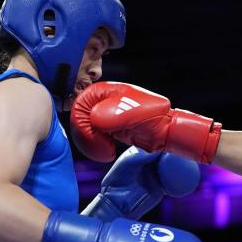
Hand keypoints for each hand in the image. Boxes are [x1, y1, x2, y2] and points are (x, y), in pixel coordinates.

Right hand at [70, 81, 220, 163]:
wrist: (163, 130)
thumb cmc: (155, 117)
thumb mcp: (137, 114)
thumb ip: (117, 114)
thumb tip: (95, 118)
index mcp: (105, 90)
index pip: (80, 105)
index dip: (85, 124)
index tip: (99, 136)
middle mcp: (100, 100)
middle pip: (77, 119)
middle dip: (88, 138)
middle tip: (104, 149)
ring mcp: (101, 114)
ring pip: (81, 131)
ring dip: (91, 144)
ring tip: (107, 151)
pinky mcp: (103, 128)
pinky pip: (89, 138)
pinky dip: (95, 147)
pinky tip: (108, 150)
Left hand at [82, 146, 199, 221]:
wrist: (118, 204)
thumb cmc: (116, 182)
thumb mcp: (127, 165)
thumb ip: (141, 156)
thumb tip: (157, 150)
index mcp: (140, 153)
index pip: (155, 144)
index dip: (164, 140)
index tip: (173, 137)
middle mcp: (149, 162)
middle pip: (166, 153)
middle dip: (176, 149)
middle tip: (186, 146)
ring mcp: (155, 174)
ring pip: (171, 166)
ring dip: (180, 162)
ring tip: (190, 157)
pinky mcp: (161, 186)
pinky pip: (173, 180)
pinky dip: (180, 177)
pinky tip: (188, 173)